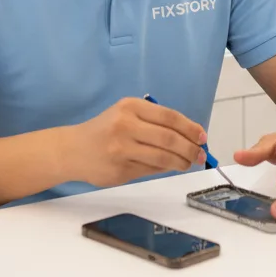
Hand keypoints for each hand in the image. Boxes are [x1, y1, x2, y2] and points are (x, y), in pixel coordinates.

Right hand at [69, 98, 206, 187]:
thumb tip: (188, 137)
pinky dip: (164, 169)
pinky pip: (150, 170)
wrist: (73, 149)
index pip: (169, 117)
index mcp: (130, 107)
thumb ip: (153, 122)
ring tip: (188, 164)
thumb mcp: (126, 114)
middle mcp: (126, 125)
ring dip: (181, 162)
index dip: (190, 128)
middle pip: (168, 138)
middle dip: (190, 148)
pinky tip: (169, 167)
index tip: (202, 137)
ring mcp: (122, 149)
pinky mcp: (120, 170)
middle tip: (200, 155)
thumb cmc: (105, 129)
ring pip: (162, 157)